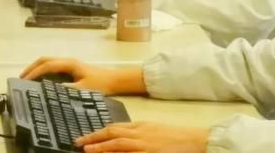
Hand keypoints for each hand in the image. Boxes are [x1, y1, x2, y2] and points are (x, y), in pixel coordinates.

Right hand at [20, 57, 146, 95]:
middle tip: (20, 78)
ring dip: (36, 68)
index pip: (47, 65)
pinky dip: (43, 70)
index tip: (24, 80)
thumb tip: (51, 90)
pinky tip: (40, 80)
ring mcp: (69, 63)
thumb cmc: (101, 84)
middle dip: (32, 67)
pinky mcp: (72, 68)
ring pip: (48, 62)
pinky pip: (53, 66)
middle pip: (45, 60)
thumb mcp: (83, 89)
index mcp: (70, 64)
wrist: (115, 80)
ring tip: (26, 78)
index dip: (34, 72)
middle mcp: (68, 61)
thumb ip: (67, 89)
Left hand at [76, 122, 208, 152]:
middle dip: (95, 137)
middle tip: (80, 142)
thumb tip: (121, 136)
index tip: (86, 137)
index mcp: (141, 125)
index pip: (115, 127)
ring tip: (87, 149)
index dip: (99, 132)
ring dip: (102, 146)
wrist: (194, 140)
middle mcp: (141, 133)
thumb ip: (138, 132)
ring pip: (119, 143)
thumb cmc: (176, 137)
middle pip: (113, 132)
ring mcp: (145, 144)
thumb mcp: (154, 130)